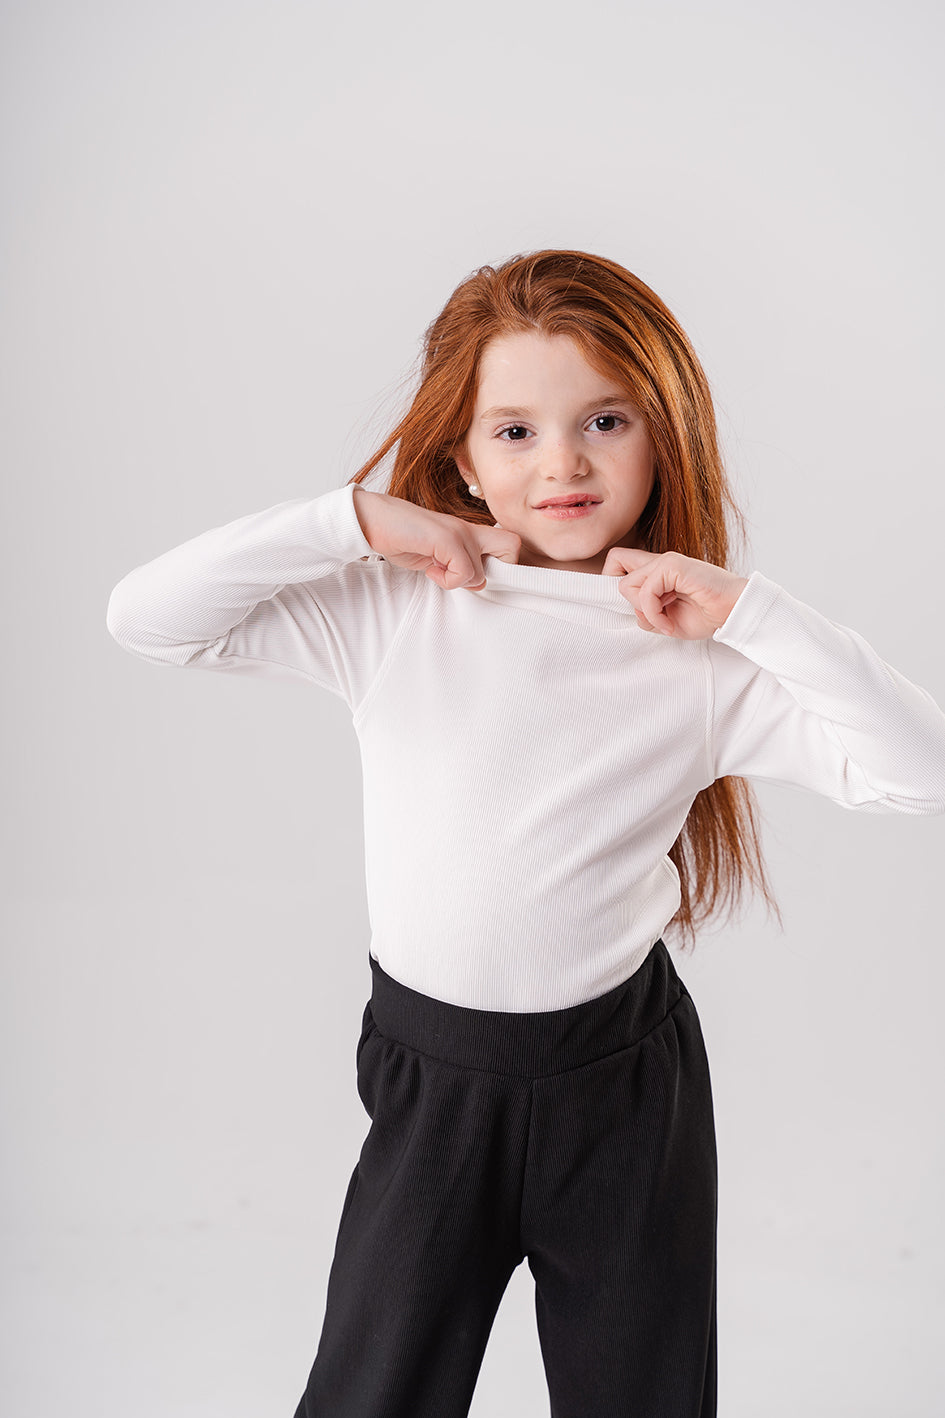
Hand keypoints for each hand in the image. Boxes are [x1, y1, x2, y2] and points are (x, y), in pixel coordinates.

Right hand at [353, 488, 520, 589]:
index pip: (508, 544)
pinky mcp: (446, 538)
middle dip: (498, 571)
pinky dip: (446, 580)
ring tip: (436, 569)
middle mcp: (468, 529)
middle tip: (466, 575)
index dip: (503, 566)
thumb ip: (457, 566)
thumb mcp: (436, 557)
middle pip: (512, 546)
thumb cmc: (403, 538)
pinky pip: (463, 573)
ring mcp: (459, 532)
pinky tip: (429, 568)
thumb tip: (477, 583)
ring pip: (480, 573)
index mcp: (468, 532)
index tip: (478, 577)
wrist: (373, 520)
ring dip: (457, 581)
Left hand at [602, 546, 748, 638]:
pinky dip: (654, 614)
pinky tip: (670, 624)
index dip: (610, 581)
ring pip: (625, 584)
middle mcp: (658, 562)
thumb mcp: (666, 621)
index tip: (632, 608)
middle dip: (626, 598)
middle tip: (652, 616)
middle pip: (613, 562)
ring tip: (666, 621)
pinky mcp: (672, 565)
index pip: (617, 561)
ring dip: (644, 611)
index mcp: (656, 571)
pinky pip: (645, 593)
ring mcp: (665, 561)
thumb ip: (646, 613)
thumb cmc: (706, 615)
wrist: (735, 612)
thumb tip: (634, 612)